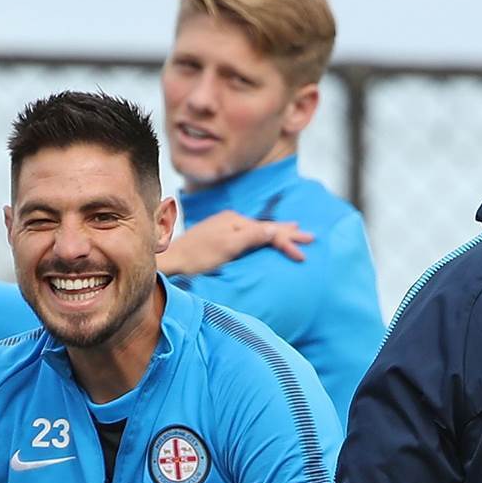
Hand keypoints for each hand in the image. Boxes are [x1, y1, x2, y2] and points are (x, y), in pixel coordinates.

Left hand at [160, 210, 313, 276]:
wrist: (171, 261)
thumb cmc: (198, 257)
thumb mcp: (228, 247)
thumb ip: (253, 237)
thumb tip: (277, 230)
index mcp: (236, 221)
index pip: (269, 231)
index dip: (288, 242)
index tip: (304, 254)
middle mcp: (231, 221)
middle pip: (266, 226)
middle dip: (288, 232)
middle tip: (310, 236)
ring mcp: (225, 228)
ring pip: (258, 230)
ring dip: (277, 232)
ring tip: (294, 229)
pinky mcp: (219, 238)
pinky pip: (249, 235)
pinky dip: (263, 236)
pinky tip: (264, 237)